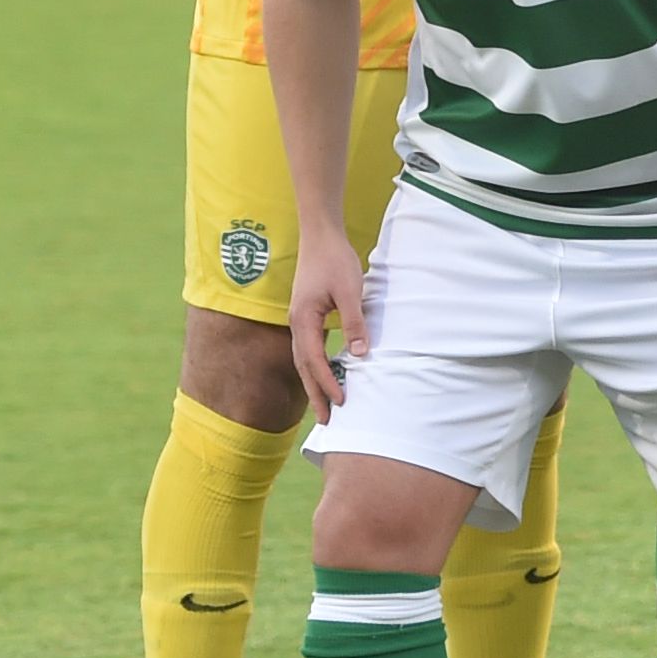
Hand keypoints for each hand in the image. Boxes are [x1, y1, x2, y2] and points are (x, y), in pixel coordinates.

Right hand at [289, 217, 366, 420]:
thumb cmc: (335, 260)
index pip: (314, 360)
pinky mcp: (306, 316)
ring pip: (304, 360)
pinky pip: (309, 349)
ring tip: (326, 406)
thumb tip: (359, 354)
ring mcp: (299, 321)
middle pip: (304, 366)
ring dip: (314, 383)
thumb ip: (354, 322)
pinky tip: (326, 376)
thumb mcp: (350, 291)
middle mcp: (297, 324)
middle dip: (315, 394)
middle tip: (326, 421)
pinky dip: (315, 367)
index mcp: (303, 320)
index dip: (327, 382)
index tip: (341, 401)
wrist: (320, 236)